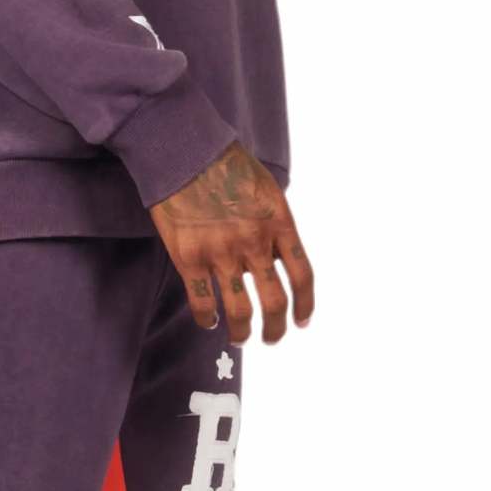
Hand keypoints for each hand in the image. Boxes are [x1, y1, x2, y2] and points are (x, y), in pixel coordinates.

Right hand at [150, 142, 314, 343]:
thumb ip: (275, 225)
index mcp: (280, 224)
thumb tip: (276, 256)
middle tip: (272, 338)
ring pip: (240, 310)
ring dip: (242, 331)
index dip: (306, 305)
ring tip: (240, 338)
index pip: (303, 276)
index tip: (303, 321)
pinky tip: (208, 322)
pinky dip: (207, 319)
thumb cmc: (226, 165)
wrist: (184, 152)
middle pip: (276, 301)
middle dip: (276, 328)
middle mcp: (255, 244)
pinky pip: (202, 302)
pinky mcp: (190, 258)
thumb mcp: (267, 190)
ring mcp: (222, 253)